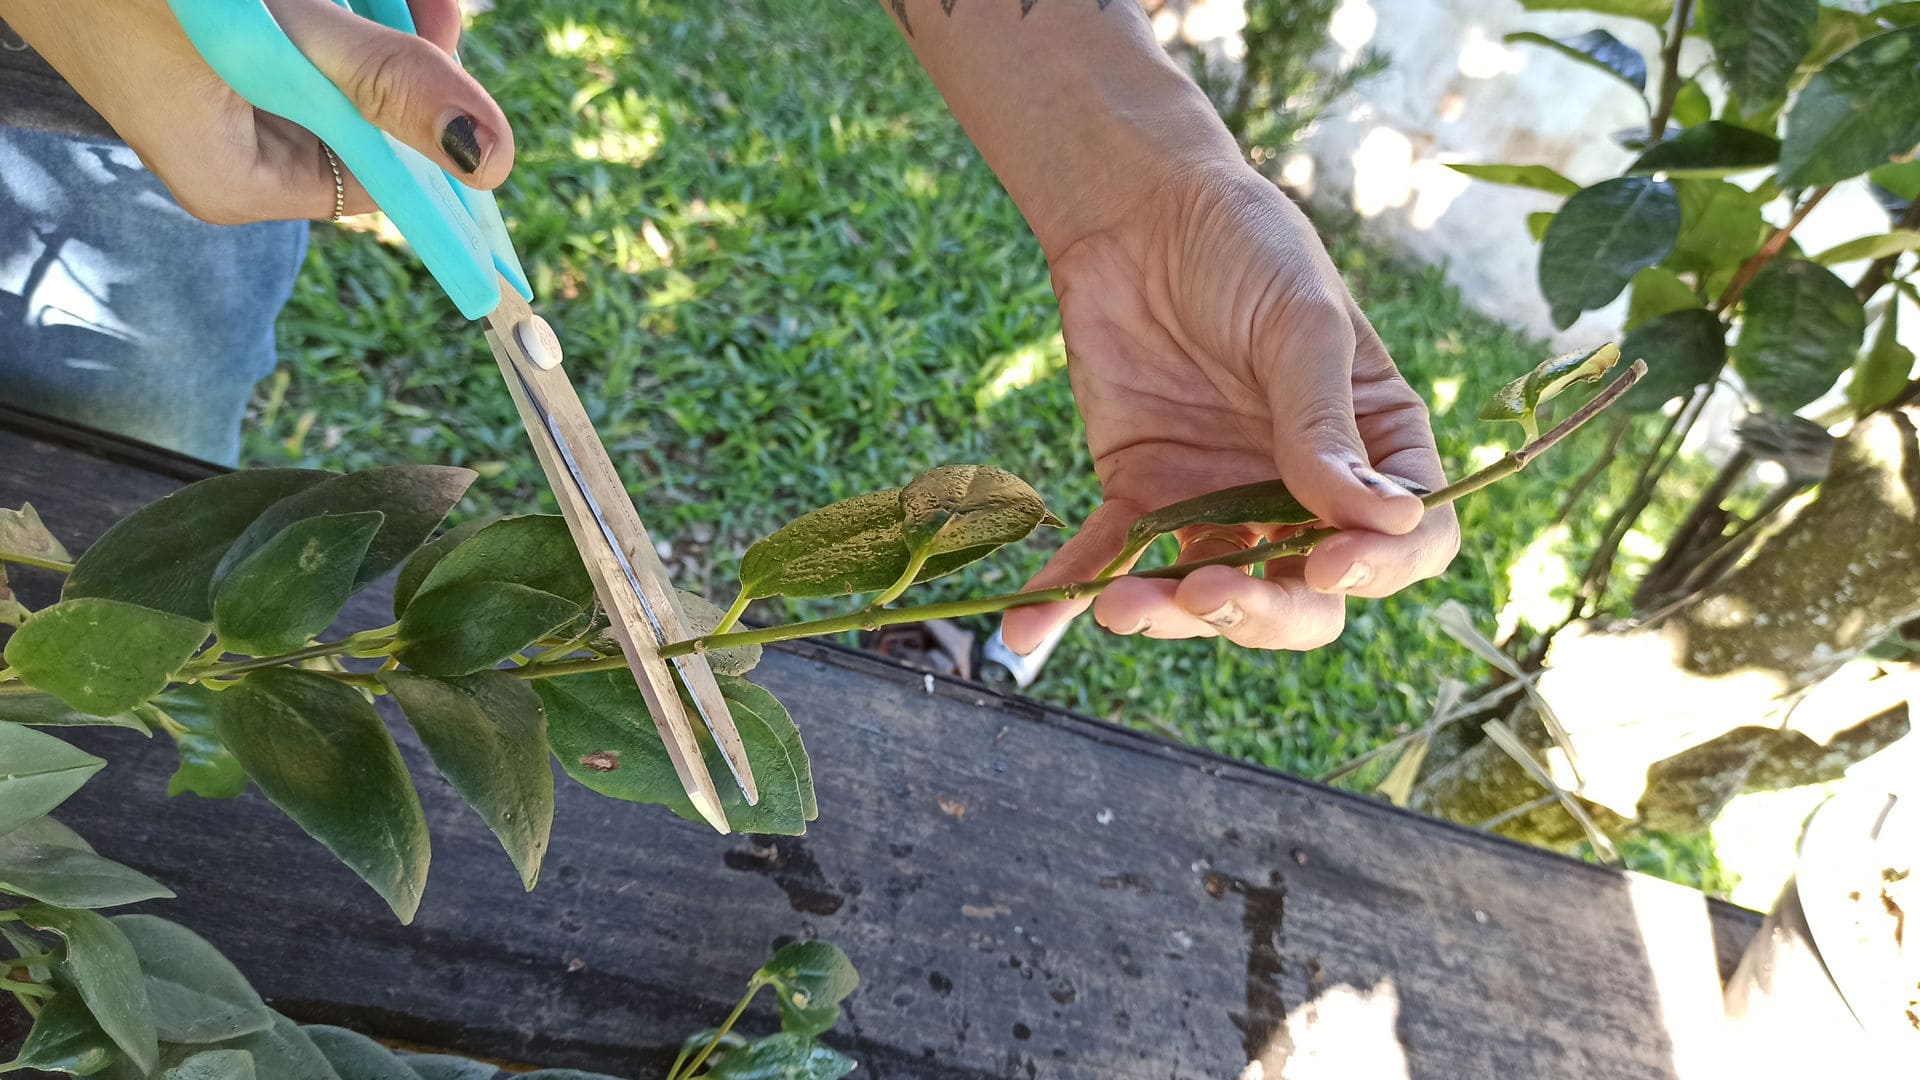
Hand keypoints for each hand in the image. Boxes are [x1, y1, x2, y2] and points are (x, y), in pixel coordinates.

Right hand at [3, 0, 512, 223]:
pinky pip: (313, 41)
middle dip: (407, 54)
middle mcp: (237, 157)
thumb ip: (378, 84)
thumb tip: (492, 157)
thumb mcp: (269, 32)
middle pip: (373, 120)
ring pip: (350, 71)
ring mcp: (230, 104)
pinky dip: (339, 12)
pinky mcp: (227, 53)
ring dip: (379, 22)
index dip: (433, 126)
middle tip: (424, 3)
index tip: (459, 62)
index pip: (388, 186)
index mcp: (237, 184)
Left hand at [1000, 161, 1458, 653]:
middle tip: (1209, 590)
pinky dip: (1070, 594)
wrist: (1138, 208)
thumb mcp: (1300, 324)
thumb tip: (1384, 518)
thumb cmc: (1246, 247)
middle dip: (1262, 611)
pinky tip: (1028, 629)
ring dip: (1168, 614)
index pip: (1406, 540)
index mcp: (1373, 447)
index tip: (1328, 562)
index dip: (1379, 569)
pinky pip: (1109, 558)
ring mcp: (1220, 500)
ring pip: (1209, 592)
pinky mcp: (1140, 493)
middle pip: (1306, 596)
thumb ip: (1326, 423)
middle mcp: (1303, 491)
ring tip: (1121, 605)